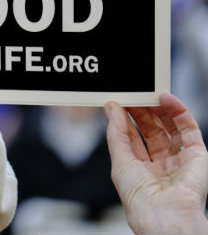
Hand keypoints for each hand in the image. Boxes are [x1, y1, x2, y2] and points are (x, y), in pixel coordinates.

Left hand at [105, 93, 207, 234]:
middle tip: (133, 93)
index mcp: (142, 169)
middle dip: (142, 110)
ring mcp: (180, 159)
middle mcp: (162, 164)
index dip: (126, 118)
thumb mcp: (120, 161)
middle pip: (152, 130)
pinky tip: (165, 98)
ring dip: (159, 108)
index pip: (134, 137)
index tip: (119, 100)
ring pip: (170, 126)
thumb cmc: (140, 199)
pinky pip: (188, 128)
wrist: (164, 216)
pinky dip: (178, 111)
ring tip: (147, 92)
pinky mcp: (197, 155)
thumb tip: (111, 108)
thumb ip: (116, 133)